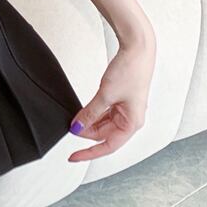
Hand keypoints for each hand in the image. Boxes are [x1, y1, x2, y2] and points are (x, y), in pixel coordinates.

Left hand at [68, 27, 156, 161]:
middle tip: (69, 128)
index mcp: (133, 124)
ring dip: (89, 123)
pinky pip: (105, 113)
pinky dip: (93, 113)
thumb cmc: (130, 71)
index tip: (73, 157)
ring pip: (104, 124)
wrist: (138, 49)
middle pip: (105, 135)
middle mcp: (131, 119)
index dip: (89, 153)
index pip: (108, 146)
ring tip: (73, 120)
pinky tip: (82, 113)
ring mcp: (126, 109)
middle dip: (86, 133)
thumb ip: (90, 113)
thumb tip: (77, 127)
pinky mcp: (121, 99)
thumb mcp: (105, 95)